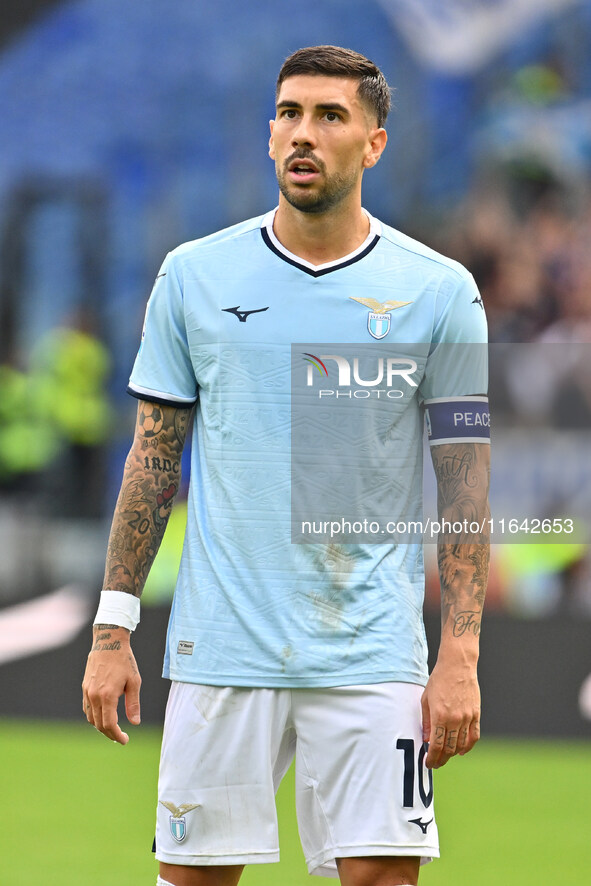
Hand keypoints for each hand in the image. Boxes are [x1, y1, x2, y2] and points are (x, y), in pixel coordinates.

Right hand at [82, 626, 141, 744]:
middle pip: (98, 725)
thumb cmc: (124, 660)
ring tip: (113, 729)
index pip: (109, 724)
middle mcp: (94, 696)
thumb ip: (133, 704)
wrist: (108, 642)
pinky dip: (94, 717)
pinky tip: (103, 716)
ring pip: (90, 718)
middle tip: (121, 737)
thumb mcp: (134, 681)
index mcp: (107, 695)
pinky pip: (87, 708)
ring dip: (100, 727)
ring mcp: (87, 692)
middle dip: (110, 734)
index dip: (117, 735)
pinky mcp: (85, 687)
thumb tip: (135, 723)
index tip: (125, 740)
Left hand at [421, 656, 480, 768]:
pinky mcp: (476, 715)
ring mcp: (467, 718)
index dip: (432, 758)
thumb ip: (426, 721)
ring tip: (446, 756)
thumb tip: (426, 740)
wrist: (457, 666)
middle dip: (441, 759)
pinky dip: (468, 747)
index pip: (436, 745)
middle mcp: (454, 719)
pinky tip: (461, 751)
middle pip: (449, 749)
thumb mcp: (426, 699)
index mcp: (439, 716)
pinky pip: (474, 736)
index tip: (428, 763)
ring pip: (461, 745)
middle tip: (435, 763)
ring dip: (453, 754)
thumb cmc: (439, 680)